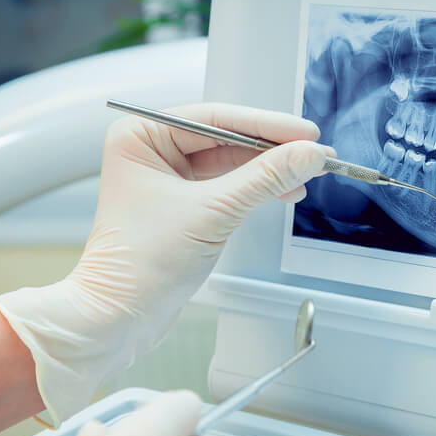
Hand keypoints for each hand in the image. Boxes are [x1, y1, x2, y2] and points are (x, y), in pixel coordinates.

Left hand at [0, 103, 328, 424]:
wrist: (120, 316)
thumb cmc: (141, 265)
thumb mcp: (214, 212)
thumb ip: (265, 178)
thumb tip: (309, 155)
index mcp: (141, 136)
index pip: (216, 118)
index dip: (267, 125)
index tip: (306, 133)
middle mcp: (149, 150)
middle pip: (225, 138)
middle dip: (271, 150)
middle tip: (315, 155)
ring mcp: (164, 177)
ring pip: (229, 162)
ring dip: (267, 171)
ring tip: (304, 177)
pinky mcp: (179, 204)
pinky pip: (225, 185)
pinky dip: (254, 189)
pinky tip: (282, 192)